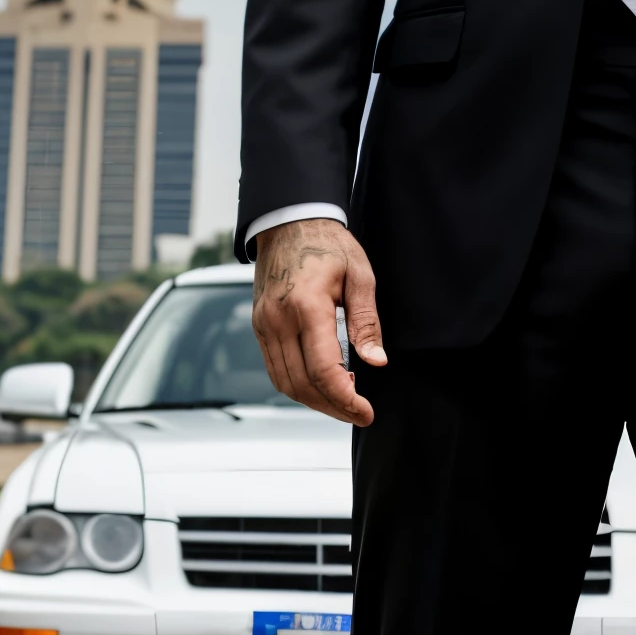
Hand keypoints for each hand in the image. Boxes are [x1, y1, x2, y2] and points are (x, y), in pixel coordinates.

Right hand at [252, 219, 385, 426]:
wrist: (288, 221)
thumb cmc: (327, 243)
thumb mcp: (359, 274)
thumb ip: (367, 321)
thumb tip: (376, 361)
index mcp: (307, 306)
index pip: (323, 371)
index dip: (346, 400)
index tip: (366, 412)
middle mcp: (278, 320)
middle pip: (302, 385)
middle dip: (333, 407)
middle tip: (358, 412)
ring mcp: (264, 324)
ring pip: (285, 383)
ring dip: (314, 401)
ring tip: (342, 402)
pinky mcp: (259, 326)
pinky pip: (274, 369)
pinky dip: (296, 386)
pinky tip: (319, 385)